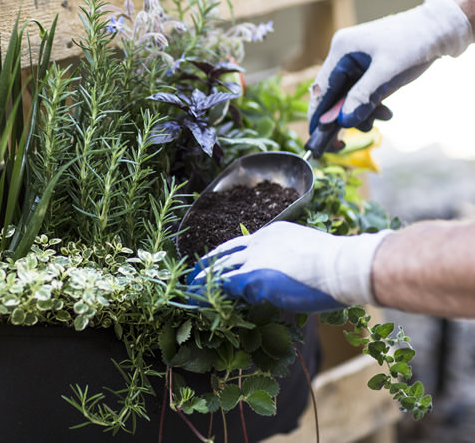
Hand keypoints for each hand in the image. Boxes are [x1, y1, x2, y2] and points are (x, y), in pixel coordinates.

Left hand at [188, 222, 391, 312]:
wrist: (346, 266)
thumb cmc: (339, 265)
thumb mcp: (307, 255)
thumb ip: (288, 262)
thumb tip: (285, 276)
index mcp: (273, 233)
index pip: (240, 244)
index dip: (224, 256)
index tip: (214, 264)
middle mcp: (259, 241)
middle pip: (223, 253)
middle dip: (206, 266)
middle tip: (191, 277)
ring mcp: (255, 258)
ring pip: (219, 268)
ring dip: (201, 281)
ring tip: (187, 292)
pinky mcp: (254, 277)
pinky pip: (222, 285)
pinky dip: (206, 294)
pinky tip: (195, 301)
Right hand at [308, 0, 471, 133]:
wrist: (442, 28)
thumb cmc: (415, 42)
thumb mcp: (388, 72)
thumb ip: (363, 97)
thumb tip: (344, 122)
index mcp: (342, 50)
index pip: (321, 88)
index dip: (318, 114)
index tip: (316, 136)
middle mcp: (344, 55)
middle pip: (333, 95)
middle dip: (345, 115)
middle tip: (351, 137)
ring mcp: (356, 62)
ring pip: (348, 97)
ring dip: (362, 112)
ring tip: (382, 118)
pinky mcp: (368, 69)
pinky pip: (362, 93)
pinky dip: (371, 105)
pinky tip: (386, 111)